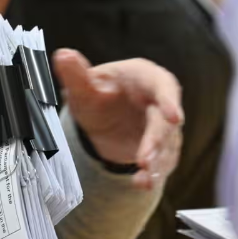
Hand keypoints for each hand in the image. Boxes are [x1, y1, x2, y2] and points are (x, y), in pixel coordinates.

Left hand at [53, 49, 183, 189]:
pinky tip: (141, 183)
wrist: (101, 118)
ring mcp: (163, 127)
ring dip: (156, 163)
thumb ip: (75, 73)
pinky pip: (160, 162)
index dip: (169, 101)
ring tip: (144, 178)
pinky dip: (151, 174)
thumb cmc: (97, 95)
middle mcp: (159, 102)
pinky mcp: (161, 149)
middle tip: (144, 159)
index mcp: (145, 77)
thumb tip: (63, 55)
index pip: (163, 86)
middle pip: (165, 122)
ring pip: (166, 146)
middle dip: (156, 142)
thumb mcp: (83, 85)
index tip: (174, 116)